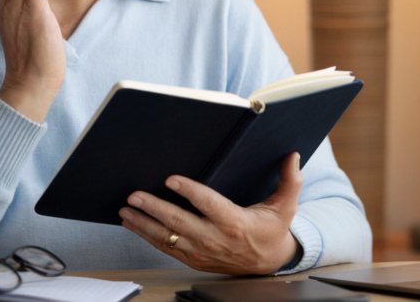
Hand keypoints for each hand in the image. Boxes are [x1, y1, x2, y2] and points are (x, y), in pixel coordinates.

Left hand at [119, 152, 303, 274]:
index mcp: (234, 222)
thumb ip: (290, 181)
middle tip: (134, 195)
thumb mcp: (285, 206)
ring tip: (126, 209)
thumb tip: (294, 156)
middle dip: (153, 207)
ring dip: (143, 222)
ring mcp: (201, 251)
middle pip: (178, 221)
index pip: (208, 204)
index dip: (189, 191)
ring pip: (166, 237)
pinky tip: (133, 223)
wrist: (268, 263)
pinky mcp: (193, 258)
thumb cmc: (272, 230)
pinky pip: (165, 247)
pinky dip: (146, 235)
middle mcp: (214, 238)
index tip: (171, 179)